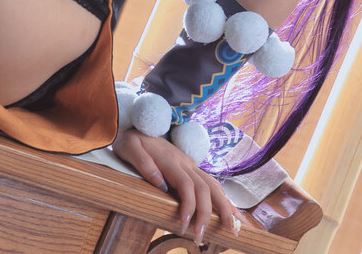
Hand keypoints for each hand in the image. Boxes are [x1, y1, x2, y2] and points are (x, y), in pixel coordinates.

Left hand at [112, 127, 241, 243]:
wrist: (135, 125)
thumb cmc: (130, 140)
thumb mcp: (129, 148)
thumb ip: (144, 164)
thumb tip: (160, 183)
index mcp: (170, 161)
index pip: (186, 185)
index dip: (189, 206)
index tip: (185, 225)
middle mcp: (185, 163)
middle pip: (205, 188)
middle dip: (210, 213)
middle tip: (204, 236)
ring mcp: (191, 165)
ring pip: (213, 186)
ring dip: (224, 207)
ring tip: (232, 228)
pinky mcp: (191, 168)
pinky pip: (212, 184)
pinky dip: (224, 199)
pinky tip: (232, 212)